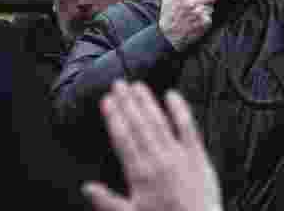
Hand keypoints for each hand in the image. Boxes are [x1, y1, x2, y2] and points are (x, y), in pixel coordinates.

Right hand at [83, 81, 221, 210]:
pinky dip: (180, 109)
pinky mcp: (197, 155)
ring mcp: (178, 155)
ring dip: (147, 102)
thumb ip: (106, 201)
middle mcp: (158, 160)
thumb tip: (86, 187)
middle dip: (127, 102)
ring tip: (137, 85)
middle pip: (139, 125)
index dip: (114, 117)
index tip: (106, 100)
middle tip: (118, 83)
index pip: (123, 138)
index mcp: (139, 174)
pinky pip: (188, 127)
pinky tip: (172, 94)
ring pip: (159, 122)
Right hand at [158, 0, 217, 50]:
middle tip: (205, 1)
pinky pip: (210, 17)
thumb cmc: (168, 15)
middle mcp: (193, 3)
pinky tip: (197, 21)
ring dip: (207, 9)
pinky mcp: (204, 23)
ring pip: (212, 7)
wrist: (168, 36)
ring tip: (197, 13)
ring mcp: (199, 14)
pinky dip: (206, 19)